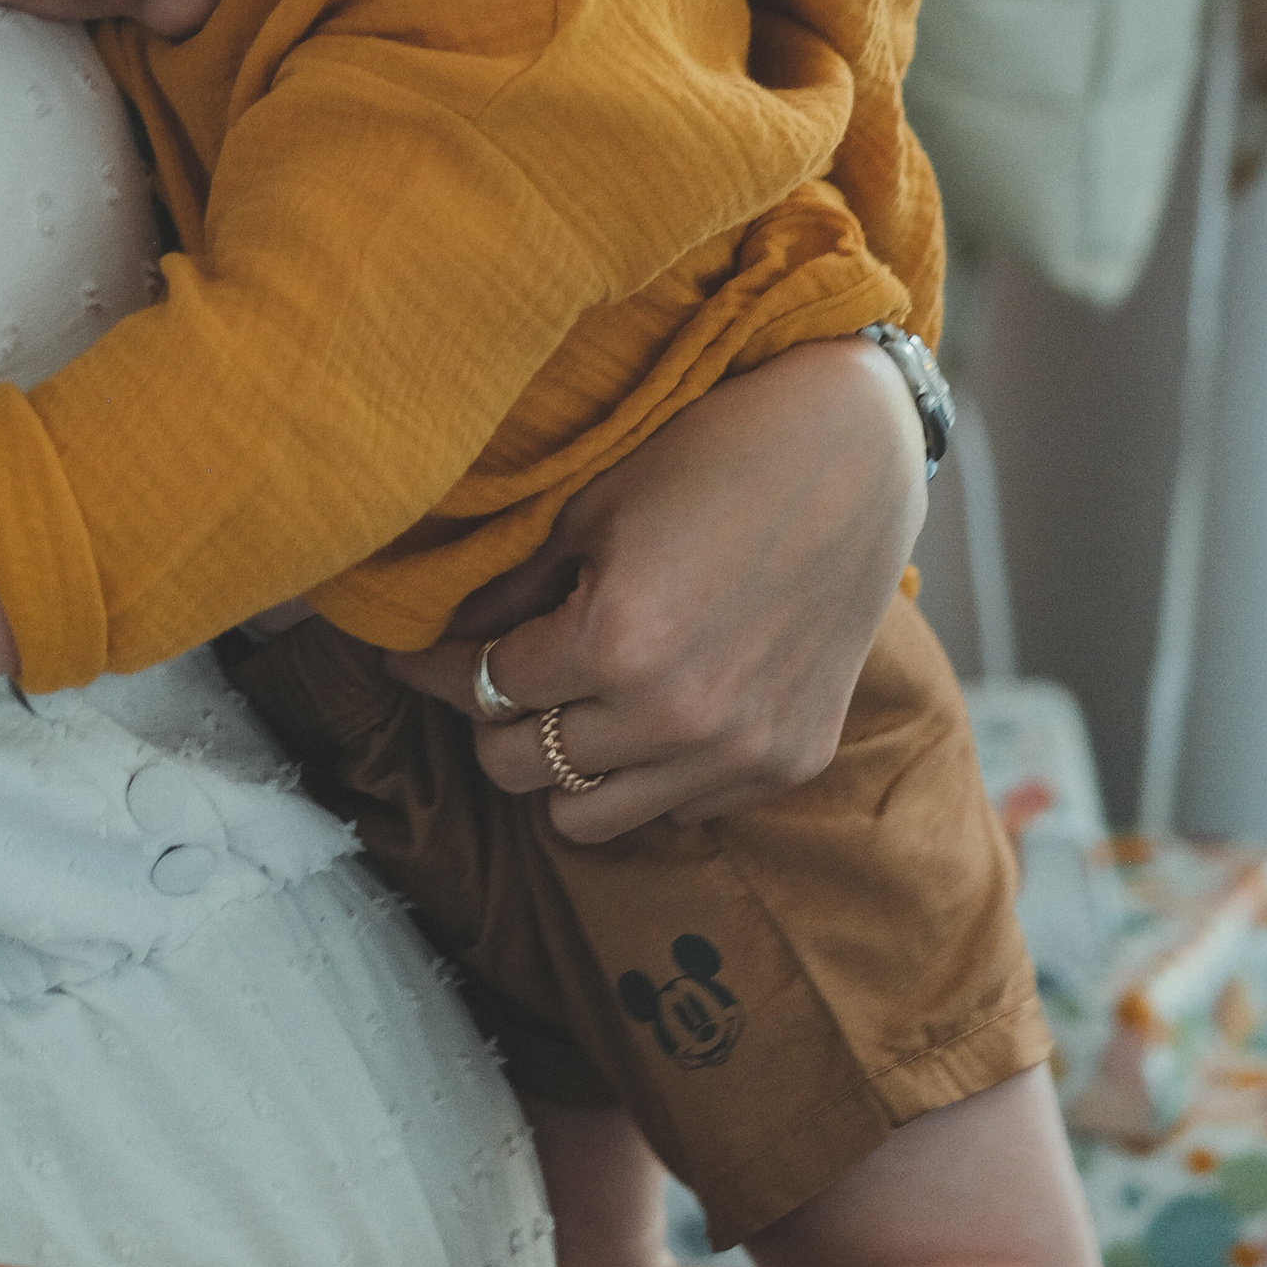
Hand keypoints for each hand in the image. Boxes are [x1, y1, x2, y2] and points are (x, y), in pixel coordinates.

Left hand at [387, 337, 926, 840]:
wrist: (855, 450)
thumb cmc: (713, 453)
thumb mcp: (593, 506)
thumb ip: (514, 588)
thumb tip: (447, 638)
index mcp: (617, 641)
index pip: (483, 688)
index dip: (435, 670)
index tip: (411, 659)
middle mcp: (676, 715)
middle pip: (520, 768)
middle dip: (493, 719)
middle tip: (497, 672)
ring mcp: (738, 750)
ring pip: (589, 816)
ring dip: (565, 763)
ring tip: (571, 700)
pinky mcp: (787, 761)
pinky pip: (676, 807)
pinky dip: (647, 770)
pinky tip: (654, 703)